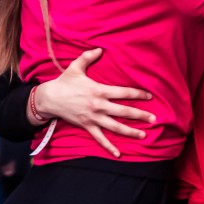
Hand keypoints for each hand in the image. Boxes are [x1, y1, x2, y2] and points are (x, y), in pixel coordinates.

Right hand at [36, 48, 155, 157]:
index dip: (137, 94)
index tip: (149, 97)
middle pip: (123, 111)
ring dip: (130, 131)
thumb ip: (88, 56)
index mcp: (99, 90)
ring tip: (144, 134)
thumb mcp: (76, 67)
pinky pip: (100, 138)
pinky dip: (109, 147)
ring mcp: (93, 117)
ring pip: (115, 126)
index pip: (123, 92)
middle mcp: (99, 105)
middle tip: (154, 118)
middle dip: (140, 115)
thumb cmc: (64, 82)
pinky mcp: (87, 126)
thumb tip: (99, 49)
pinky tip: (118, 154)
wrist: (49, 99)